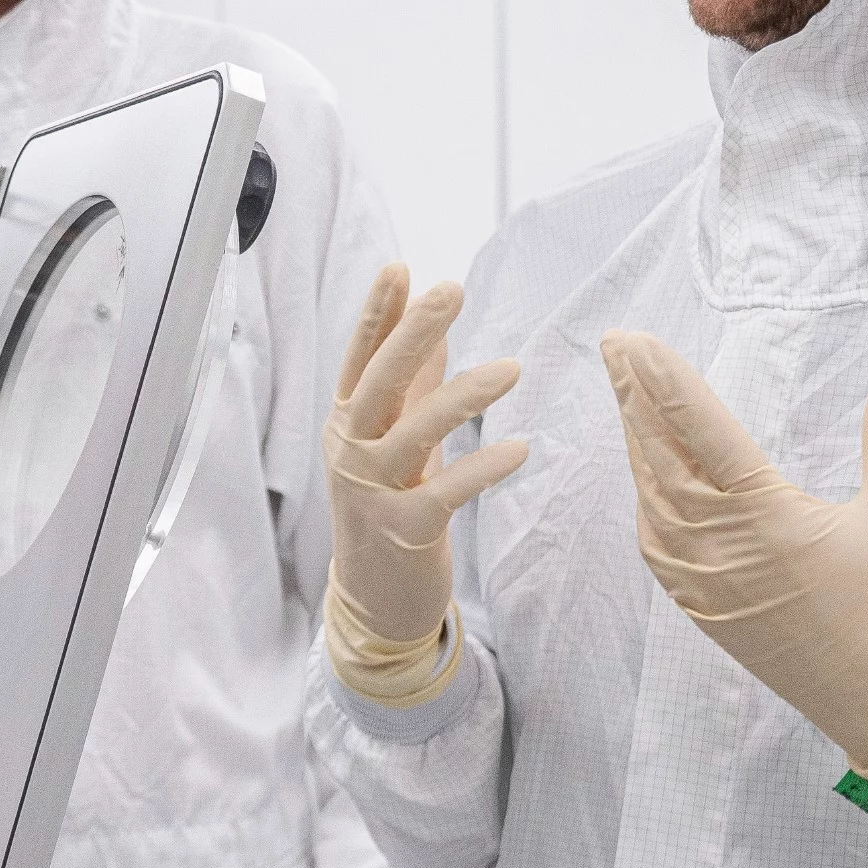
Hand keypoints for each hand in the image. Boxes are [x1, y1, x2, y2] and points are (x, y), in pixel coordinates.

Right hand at [326, 266, 528, 684]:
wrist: (376, 599)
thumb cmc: (390, 508)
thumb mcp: (395, 444)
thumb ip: (412, 390)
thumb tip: (433, 329)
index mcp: (347, 425)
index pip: (359, 360)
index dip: (377, 314)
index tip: (400, 268)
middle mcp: (351, 452)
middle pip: (379, 384)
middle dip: (413, 334)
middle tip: (449, 290)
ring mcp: (373, 492)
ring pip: (414, 433)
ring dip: (463, 397)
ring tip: (512, 369)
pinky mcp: (404, 530)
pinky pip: (446, 492)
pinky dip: (482, 469)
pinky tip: (519, 449)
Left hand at [601, 331, 867, 776]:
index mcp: (765, 514)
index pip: (699, 429)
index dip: (663, 380)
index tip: (634, 342)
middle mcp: (719, 544)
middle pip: (660, 453)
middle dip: (634, 394)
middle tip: (616, 344)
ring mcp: (700, 577)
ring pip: (651, 494)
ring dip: (637, 440)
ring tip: (626, 391)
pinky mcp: (697, 604)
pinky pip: (655, 538)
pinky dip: (646, 494)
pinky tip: (645, 467)